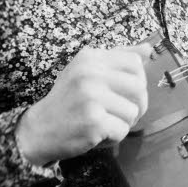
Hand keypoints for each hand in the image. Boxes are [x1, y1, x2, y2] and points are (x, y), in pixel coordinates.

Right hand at [16, 43, 152, 165]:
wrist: (38, 130)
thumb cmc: (69, 100)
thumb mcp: (87, 72)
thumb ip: (117, 59)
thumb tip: (148, 49)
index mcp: (90, 58)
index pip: (135, 62)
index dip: (137, 80)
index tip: (123, 91)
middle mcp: (90, 73)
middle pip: (139, 87)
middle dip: (136, 104)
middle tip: (119, 112)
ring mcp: (91, 97)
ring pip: (134, 111)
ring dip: (124, 122)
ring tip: (105, 122)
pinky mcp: (93, 121)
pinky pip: (123, 130)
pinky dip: (114, 137)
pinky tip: (97, 134)